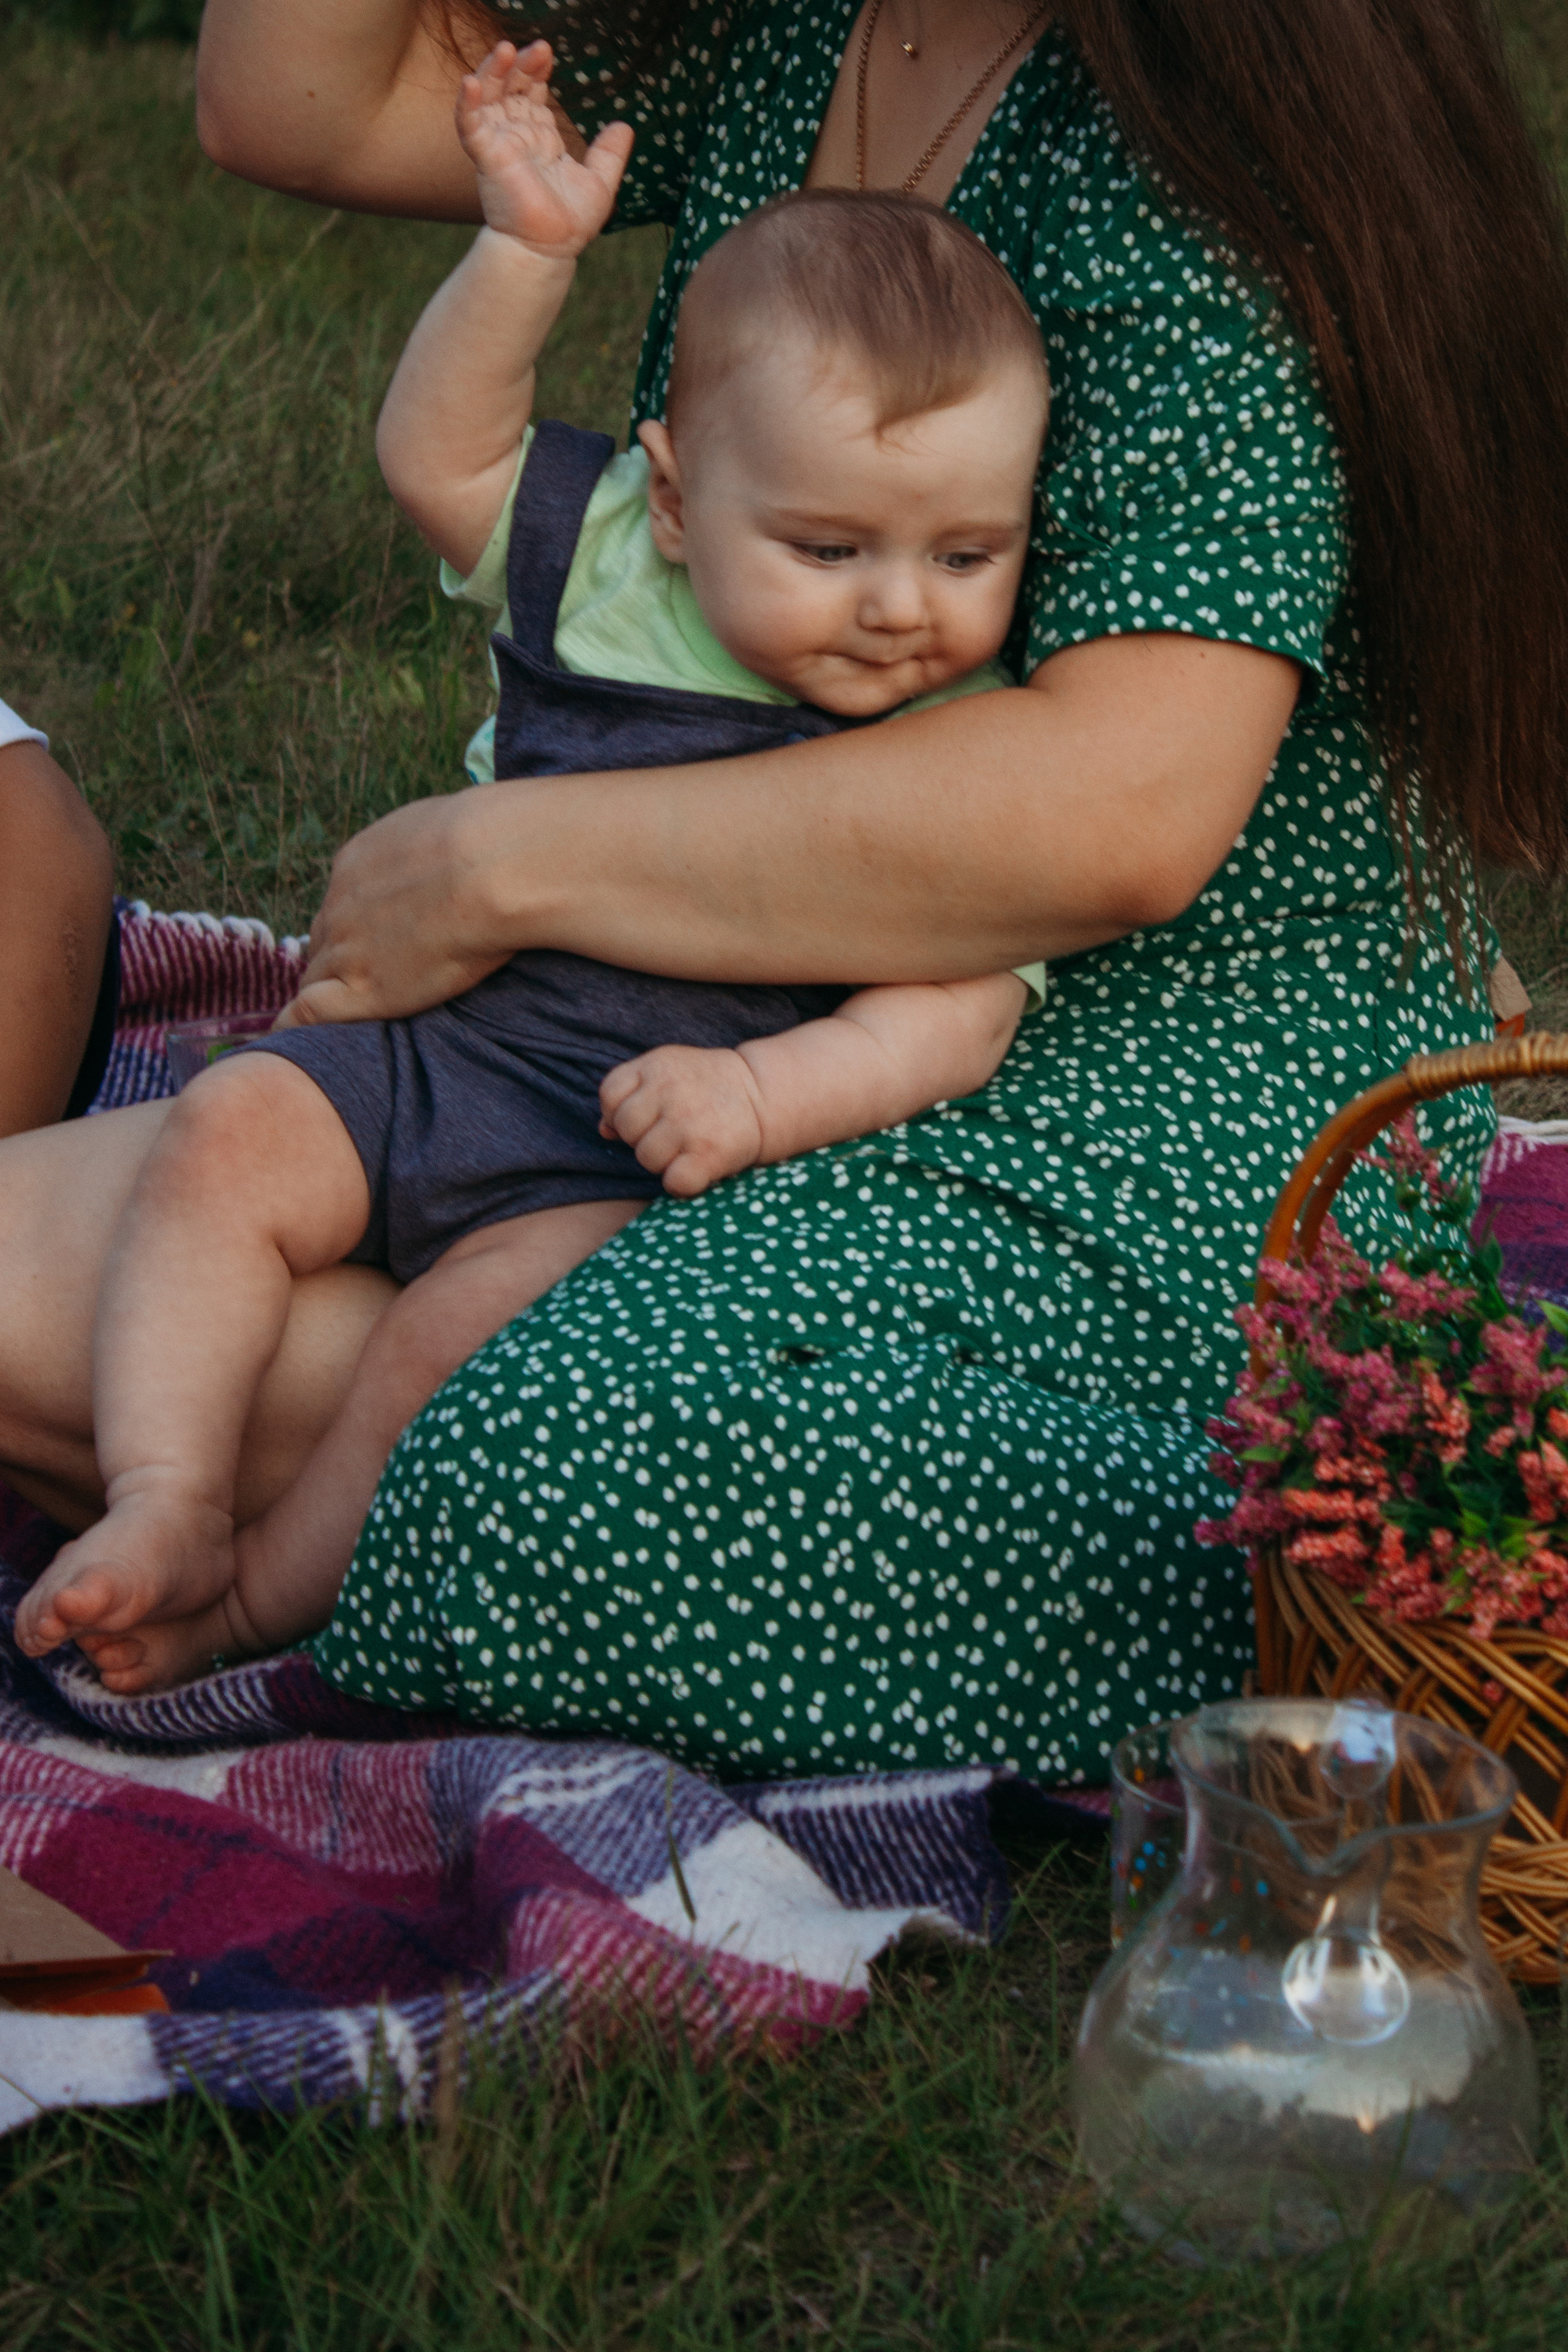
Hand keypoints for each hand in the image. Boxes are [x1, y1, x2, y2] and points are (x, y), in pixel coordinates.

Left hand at [276, 789, 515, 1027]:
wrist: (492, 870)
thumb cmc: (491, 844)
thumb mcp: (450, 824)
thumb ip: (432, 844)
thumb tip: (449, 851)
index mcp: (358, 861)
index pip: (341, 902)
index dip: (352, 924)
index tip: (370, 937)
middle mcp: (342, 903)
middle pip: (324, 939)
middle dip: (335, 955)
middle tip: (359, 976)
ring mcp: (348, 947)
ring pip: (315, 975)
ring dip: (324, 988)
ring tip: (337, 1012)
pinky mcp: (362, 989)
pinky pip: (309, 1011)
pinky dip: (297, 1023)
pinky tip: (288, 1034)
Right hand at [457, 40, 631, 258]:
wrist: (552, 250)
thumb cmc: (571, 223)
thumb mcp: (600, 182)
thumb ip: (609, 154)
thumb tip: (625, 126)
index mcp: (539, 138)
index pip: (532, 92)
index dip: (537, 70)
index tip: (548, 53)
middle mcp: (516, 137)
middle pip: (511, 88)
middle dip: (520, 65)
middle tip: (538, 47)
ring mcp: (499, 145)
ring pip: (488, 98)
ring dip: (492, 72)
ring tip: (505, 49)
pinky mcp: (488, 158)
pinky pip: (469, 126)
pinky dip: (467, 103)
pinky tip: (470, 81)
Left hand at [599, 1046, 765, 1197]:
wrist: (763, 1093)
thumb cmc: (708, 1088)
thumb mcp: (668, 1073)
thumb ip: (633, 1094)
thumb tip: (605, 1129)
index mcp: (656, 1065)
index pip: (610, 1095)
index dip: (620, 1113)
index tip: (645, 1117)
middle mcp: (669, 1091)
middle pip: (627, 1129)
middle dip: (642, 1137)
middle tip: (671, 1134)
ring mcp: (688, 1123)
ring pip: (646, 1158)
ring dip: (663, 1161)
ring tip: (687, 1147)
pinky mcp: (708, 1153)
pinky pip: (673, 1182)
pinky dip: (682, 1183)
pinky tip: (697, 1168)